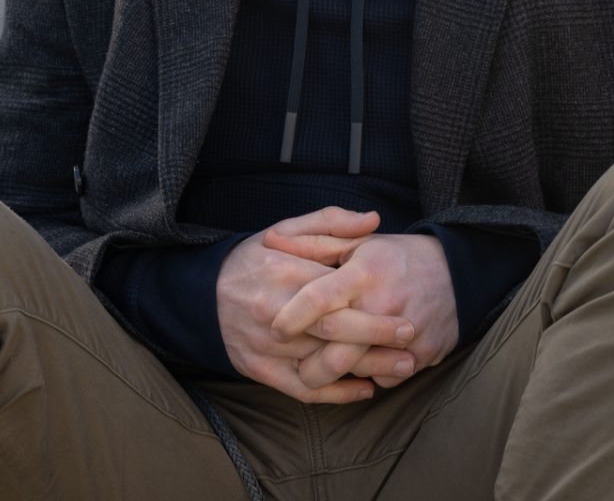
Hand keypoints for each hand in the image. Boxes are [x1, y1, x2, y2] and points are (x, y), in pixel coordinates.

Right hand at [216, 208, 416, 402]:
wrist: (202, 294)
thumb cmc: (254, 259)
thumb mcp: (286, 230)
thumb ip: (331, 223)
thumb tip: (374, 220)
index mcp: (286, 273)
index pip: (336, 296)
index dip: (374, 311)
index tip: (407, 317)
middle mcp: (276, 312)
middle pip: (333, 333)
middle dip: (377, 341)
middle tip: (411, 345)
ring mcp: (267, 346)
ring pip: (322, 364)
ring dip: (365, 369)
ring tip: (400, 369)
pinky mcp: (260, 370)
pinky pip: (302, 389)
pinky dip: (336, 393)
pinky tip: (364, 388)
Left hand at [264, 232, 459, 389]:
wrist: (456, 273)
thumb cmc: (395, 257)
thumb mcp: (356, 242)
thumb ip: (312, 242)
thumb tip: (270, 240)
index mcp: (363, 273)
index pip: (318, 300)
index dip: (292, 318)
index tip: (276, 329)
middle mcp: (384, 305)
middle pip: (336, 350)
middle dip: (309, 364)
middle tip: (296, 363)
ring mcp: (406, 335)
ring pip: (357, 371)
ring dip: (339, 372)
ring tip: (328, 360)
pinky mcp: (422, 356)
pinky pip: (384, 380)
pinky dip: (371, 375)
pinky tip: (368, 358)